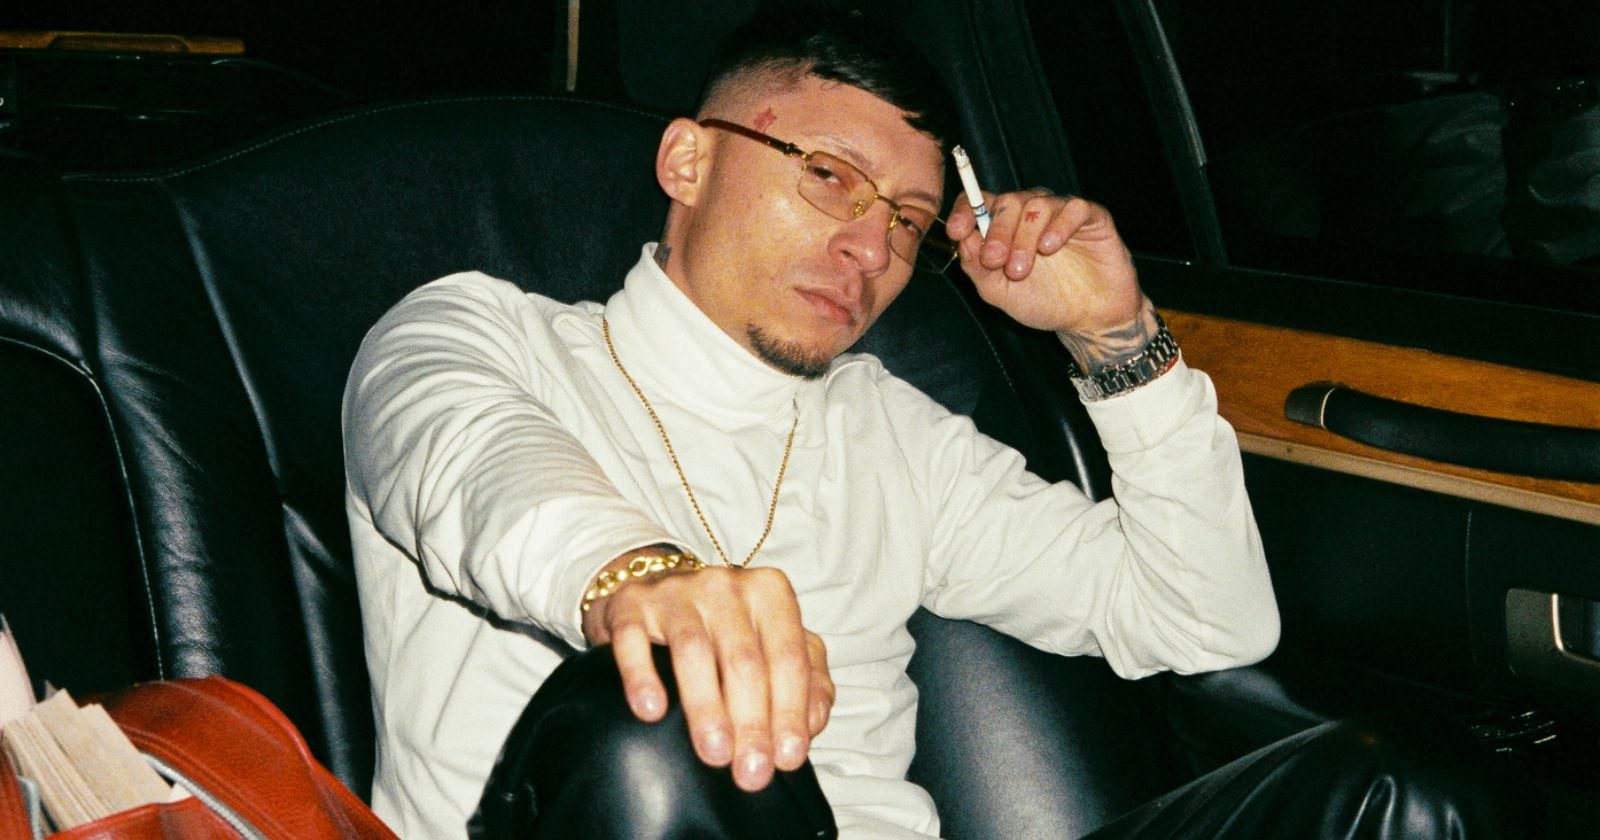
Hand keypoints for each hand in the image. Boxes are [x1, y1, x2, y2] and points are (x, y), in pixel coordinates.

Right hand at [581, 549, 834, 792]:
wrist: (657, 593)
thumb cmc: (726, 629)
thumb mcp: (775, 643)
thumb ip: (807, 680)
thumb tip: (810, 725)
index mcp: (770, 593)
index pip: (788, 657)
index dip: (790, 711)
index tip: (787, 759)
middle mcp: (725, 585)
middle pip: (744, 659)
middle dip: (751, 722)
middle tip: (751, 772)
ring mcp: (675, 591)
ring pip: (694, 650)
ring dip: (706, 707)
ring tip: (714, 753)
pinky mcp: (630, 604)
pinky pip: (634, 639)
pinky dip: (642, 676)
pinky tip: (651, 711)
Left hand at [947, 190, 1157, 371]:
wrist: (1088, 320)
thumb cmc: (1043, 303)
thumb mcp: (999, 292)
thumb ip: (977, 267)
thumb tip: (961, 238)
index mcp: (1004, 227)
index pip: (979, 202)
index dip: (965, 209)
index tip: (958, 230)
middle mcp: (1030, 214)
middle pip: (1007, 201)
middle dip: (997, 231)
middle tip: (996, 261)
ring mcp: (1060, 213)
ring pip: (1036, 203)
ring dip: (1025, 237)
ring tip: (1022, 269)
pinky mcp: (1091, 217)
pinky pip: (1073, 207)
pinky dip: (1058, 226)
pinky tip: (1050, 248)